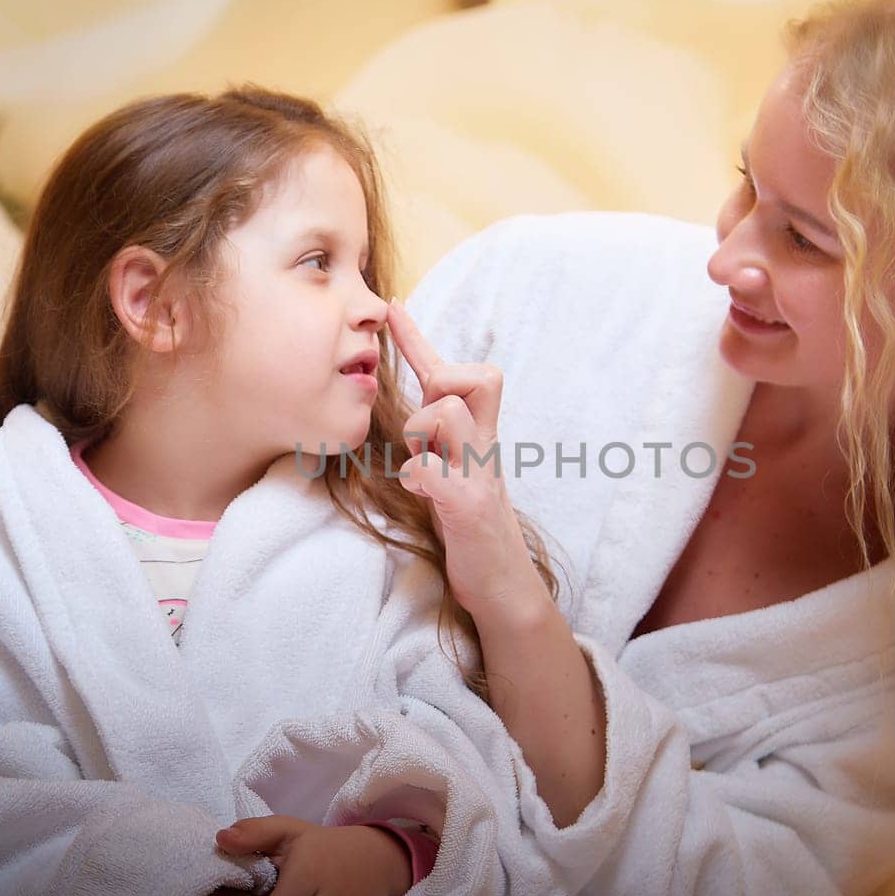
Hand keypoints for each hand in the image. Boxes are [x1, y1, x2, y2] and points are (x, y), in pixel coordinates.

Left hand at [385, 300, 550, 622]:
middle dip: (437, 390)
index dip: (418, 339)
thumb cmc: (471, 532)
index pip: (453, 374)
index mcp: (476, 438)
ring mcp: (480, 474)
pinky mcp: (469, 507)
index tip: (390, 307)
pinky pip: (433, 470)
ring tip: (425, 469)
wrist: (503, 587)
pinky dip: (418, 477)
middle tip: (429, 435)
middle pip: (465, 378)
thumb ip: (438, 444)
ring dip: (423, 435)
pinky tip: (419, 494)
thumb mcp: (453, 475)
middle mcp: (484, 447)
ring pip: (447, 412)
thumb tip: (414, 418)